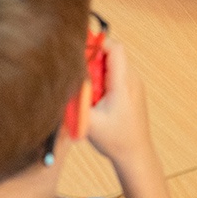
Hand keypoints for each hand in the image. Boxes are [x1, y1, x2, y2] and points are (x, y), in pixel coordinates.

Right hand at [85, 38, 155, 163]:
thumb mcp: (90, 123)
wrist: (135, 153)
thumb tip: (61, 82)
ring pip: (111, 64)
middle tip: (78, 78)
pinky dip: (101, 79)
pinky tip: (94, 97)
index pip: (114, 48)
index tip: (77, 51)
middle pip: (111, 54)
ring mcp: (133, 83)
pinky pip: (114, 74)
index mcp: (123, 83)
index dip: (96, 43)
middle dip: (91, 60)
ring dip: (95, 71)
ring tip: (87, 91)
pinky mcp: (130, 89)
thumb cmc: (115, 139)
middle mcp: (132, 78)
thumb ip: (76, 101)